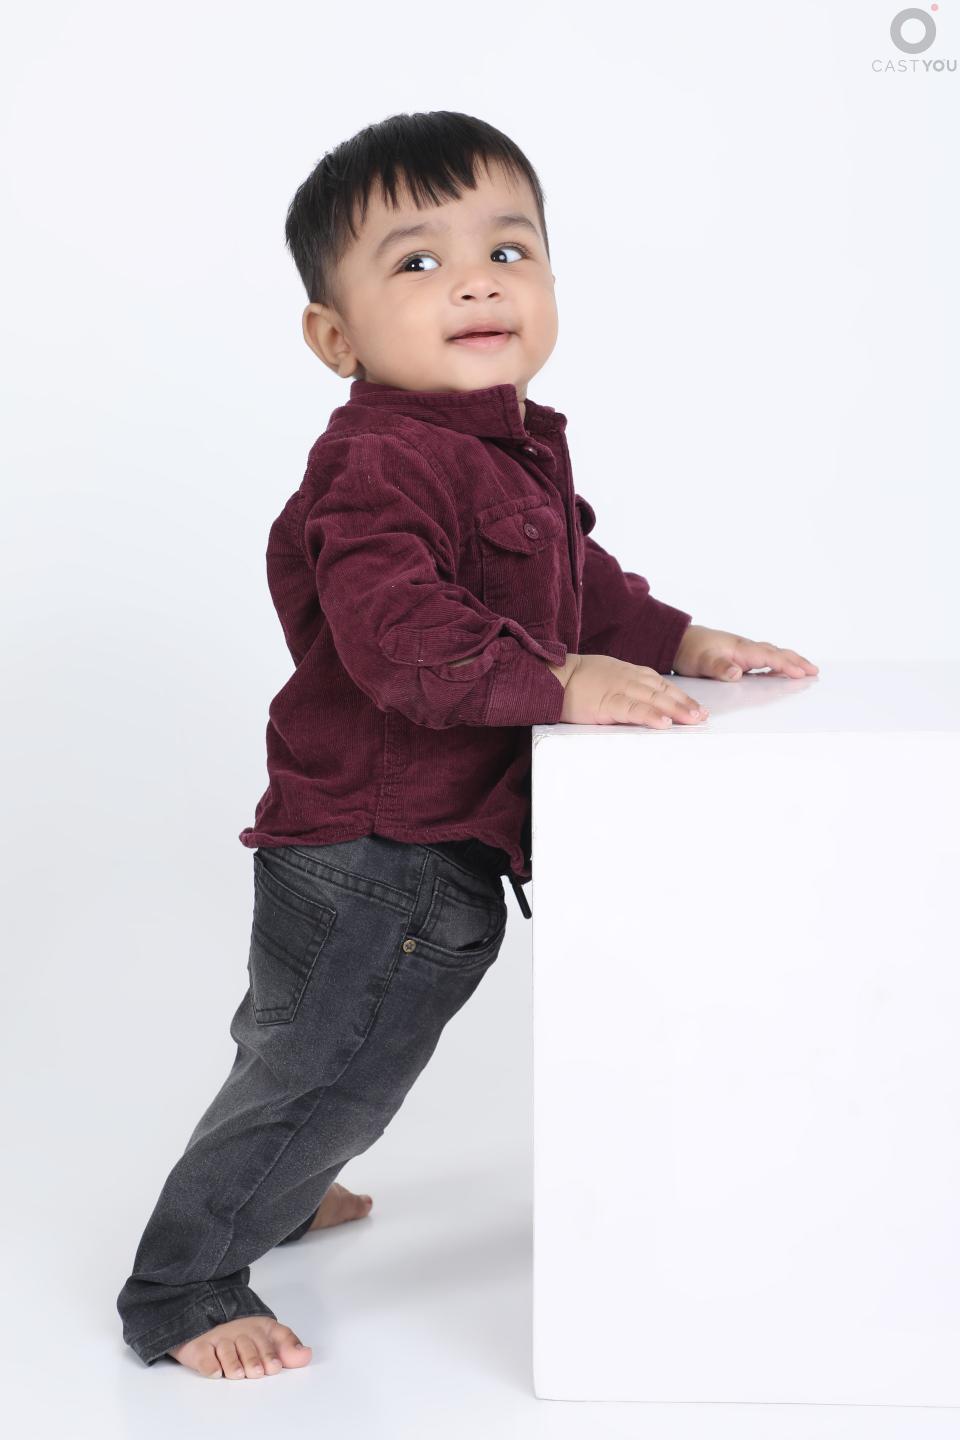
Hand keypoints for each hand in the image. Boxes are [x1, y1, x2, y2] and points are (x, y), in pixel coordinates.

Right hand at [551, 653, 708, 727]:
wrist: (552, 675)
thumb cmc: (576, 680)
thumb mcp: (607, 677)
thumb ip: (626, 686)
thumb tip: (642, 700)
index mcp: (629, 673)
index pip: (662, 685)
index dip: (681, 696)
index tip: (697, 707)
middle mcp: (629, 679)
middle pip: (663, 691)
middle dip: (686, 704)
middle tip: (703, 716)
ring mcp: (619, 689)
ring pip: (654, 699)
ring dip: (676, 710)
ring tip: (693, 720)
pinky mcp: (606, 703)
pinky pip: (633, 709)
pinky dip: (650, 716)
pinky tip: (664, 724)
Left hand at [671, 624, 818, 680]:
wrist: (678, 642)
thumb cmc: (690, 650)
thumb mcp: (701, 661)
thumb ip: (718, 667)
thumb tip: (736, 673)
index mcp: (740, 648)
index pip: (769, 657)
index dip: (786, 665)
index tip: (802, 673)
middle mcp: (745, 649)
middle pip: (776, 653)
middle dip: (796, 661)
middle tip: (814, 671)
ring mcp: (744, 653)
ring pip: (772, 656)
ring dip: (790, 662)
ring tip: (807, 670)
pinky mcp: (740, 658)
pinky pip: (764, 660)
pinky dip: (778, 665)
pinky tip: (782, 673)